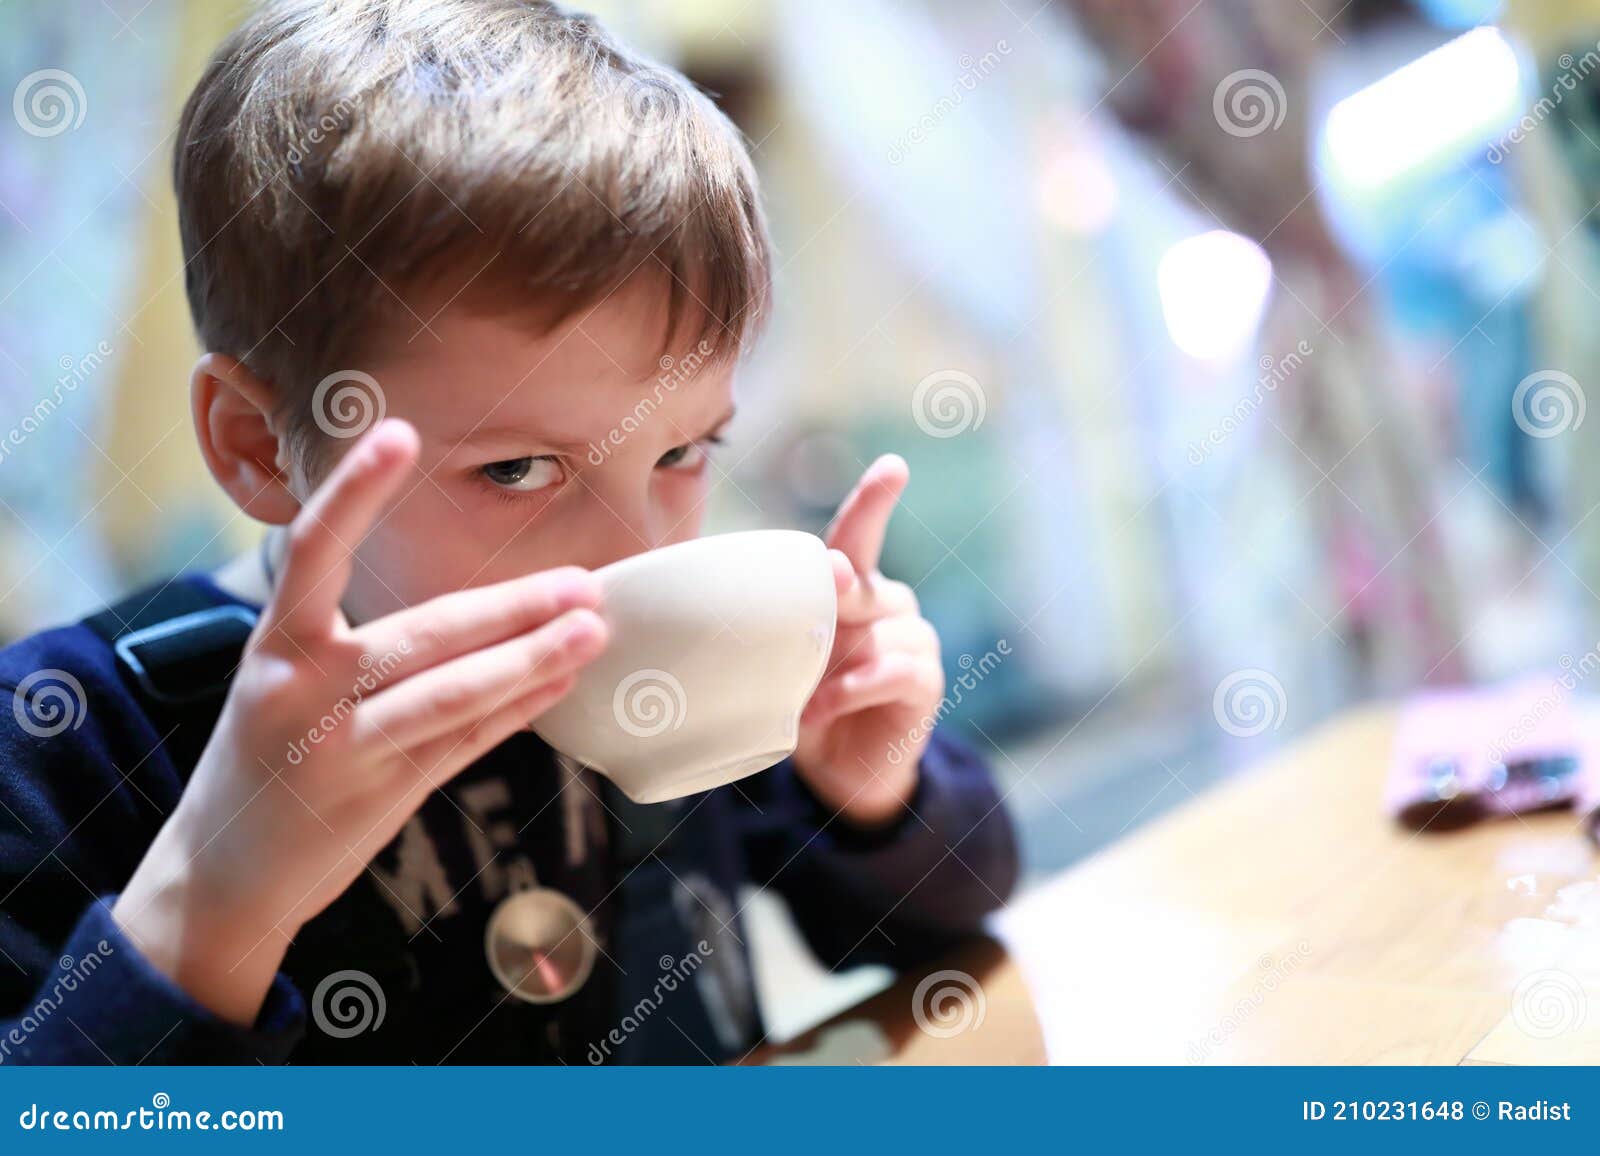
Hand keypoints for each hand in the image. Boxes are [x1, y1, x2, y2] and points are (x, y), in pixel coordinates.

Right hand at [114, 419, 608, 1024]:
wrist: (222, 868)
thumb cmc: (266, 749)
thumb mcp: (280, 676)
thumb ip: (346, 633)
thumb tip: (450, 588)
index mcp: (273, 644)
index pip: (313, 551)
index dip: (354, 490)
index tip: (400, 433)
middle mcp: (301, 692)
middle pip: (423, 634)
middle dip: (512, 605)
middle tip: (584, 581)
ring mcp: (340, 751)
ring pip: (453, 696)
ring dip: (532, 660)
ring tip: (594, 631)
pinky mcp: (377, 800)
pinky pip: (462, 744)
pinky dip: (517, 711)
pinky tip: (563, 684)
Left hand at [793, 455, 943, 828]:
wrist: (839, 770)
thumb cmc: (805, 702)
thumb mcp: (783, 659)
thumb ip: (783, 624)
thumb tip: (767, 600)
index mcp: (855, 589)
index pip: (863, 534)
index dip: (876, 500)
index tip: (894, 468)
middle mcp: (890, 604)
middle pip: (864, 584)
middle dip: (838, 592)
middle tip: (822, 605)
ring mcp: (914, 641)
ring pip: (879, 630)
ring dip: (834, 665)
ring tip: (802, 698)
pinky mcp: (926, 683)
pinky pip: (895, 670)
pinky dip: (854, 688)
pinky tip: (824, 707)